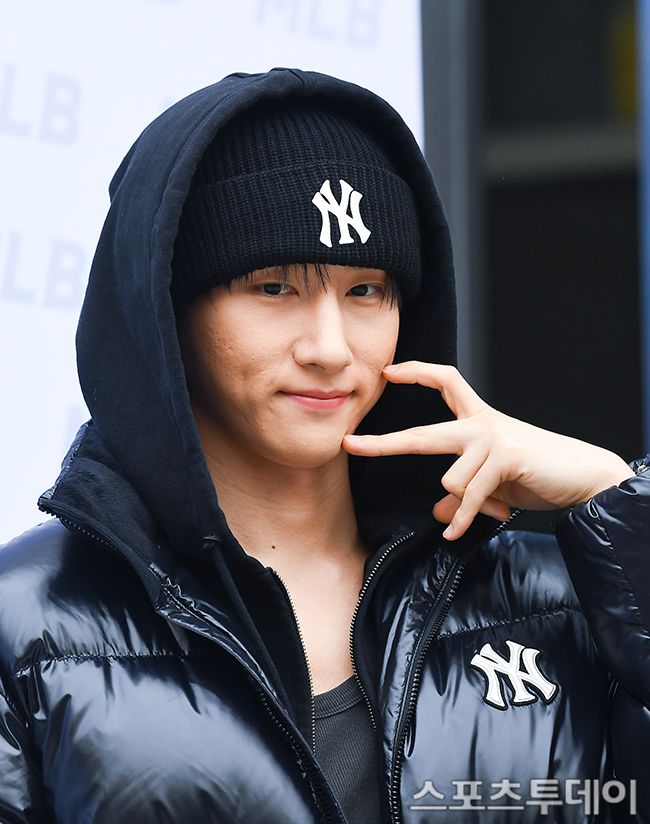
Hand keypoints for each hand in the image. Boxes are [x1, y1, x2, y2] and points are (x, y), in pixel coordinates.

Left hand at [342, 362, 633, 539]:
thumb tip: (438, 512)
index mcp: (478, 420)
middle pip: (425, 433)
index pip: (447, 382)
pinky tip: (455, 535)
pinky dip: (462, 520)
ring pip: (451, 481)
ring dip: (465, 505)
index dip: (419, 372)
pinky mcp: (506, 457)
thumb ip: (463, 494)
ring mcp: (493, 438)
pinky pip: (468, 496)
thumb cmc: (536, 473)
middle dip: (385, 444)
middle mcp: (482, 424)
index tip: (390, 371)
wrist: (582, 475)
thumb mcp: (493, 483)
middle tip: (352, 446)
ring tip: (491, 507)